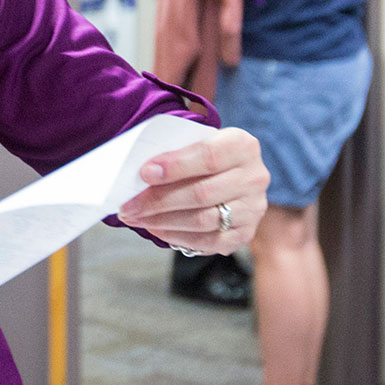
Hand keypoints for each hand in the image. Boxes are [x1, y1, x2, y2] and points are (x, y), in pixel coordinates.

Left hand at [115, 127, 267, 253]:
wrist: (228, 175)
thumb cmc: (202, 157)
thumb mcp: (194, 143)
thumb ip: (174, 153)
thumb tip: (140, 175)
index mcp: (242, 145)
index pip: (208, 156)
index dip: (175, 166)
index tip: (144, 173)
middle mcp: (255, 177)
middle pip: (202, 193)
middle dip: (159, 201)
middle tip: (129, 206)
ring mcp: (253, 208)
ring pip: (203, 220)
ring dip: (163, 222)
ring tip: (136, 218)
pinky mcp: (245, 233)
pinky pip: (209, 242)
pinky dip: (178, 237)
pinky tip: (157, 229)